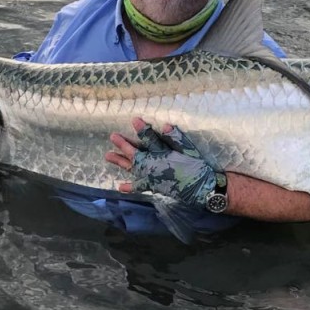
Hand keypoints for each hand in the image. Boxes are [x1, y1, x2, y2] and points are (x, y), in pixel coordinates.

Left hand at [106, 117, 220, 206]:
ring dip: (120, 161)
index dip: (143, 130)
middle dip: (124, 145)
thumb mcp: (189, 150)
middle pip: (136, 154)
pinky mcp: (154, 186)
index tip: (134, 120)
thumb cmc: (197, 167)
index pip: (150, 139)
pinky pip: (140, 186)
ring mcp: (152, 177)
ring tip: (107, 156)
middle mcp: (153, 166)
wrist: (202, 189)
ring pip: (133, 168)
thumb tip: (165, 125)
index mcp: (163, 155)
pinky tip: (121, 187)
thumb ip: (177, 138)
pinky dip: (130, 187)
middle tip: (113, 136)